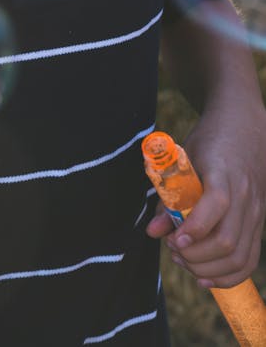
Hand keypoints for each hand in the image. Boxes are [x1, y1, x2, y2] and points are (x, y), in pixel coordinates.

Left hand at [146, 106, 265, 287]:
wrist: (246, 132)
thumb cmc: (210, 143)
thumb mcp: (184, 159)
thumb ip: (169, 195)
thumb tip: (152, 230)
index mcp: (223, 173)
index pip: (216, 205)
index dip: (194, 228)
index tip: (173, 239)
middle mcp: (245, 196)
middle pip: (226, 240)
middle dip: (194, 255)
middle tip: (172, 249)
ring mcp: (256, 213)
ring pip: (238, 256)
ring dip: (207, 268)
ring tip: (183, 261)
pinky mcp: (259, 225)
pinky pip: (249, 260)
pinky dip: (227, 276)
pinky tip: (205, 276)